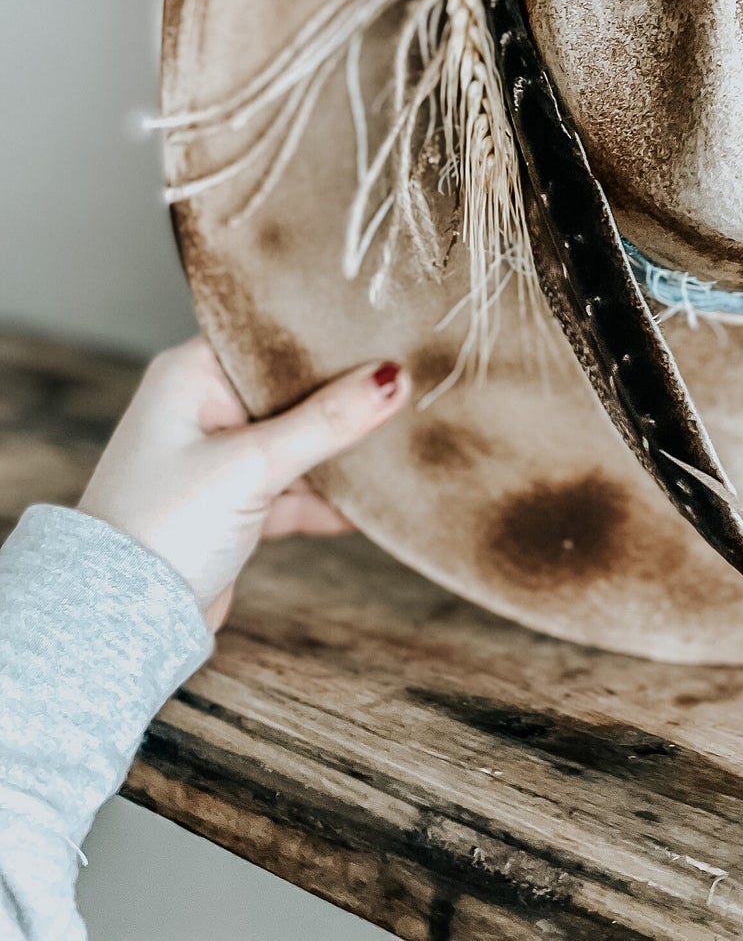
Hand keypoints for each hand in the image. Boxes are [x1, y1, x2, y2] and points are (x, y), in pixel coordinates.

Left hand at [79, 337, 409, 628]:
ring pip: (298, 440)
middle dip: (345, 395)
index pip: (270, 337)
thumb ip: (326, 422)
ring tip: (402, 442)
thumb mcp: (251, 467)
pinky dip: (326, 498)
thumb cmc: (162, 528)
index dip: (327, 334)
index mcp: (191, 375)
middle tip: (409, 383)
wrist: (121, 624)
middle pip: (292, 389)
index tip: (386, 328)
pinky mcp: (233, 503)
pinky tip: (370, 505)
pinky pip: (293, 487)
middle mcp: (203, 407)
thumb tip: (392, 378)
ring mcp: (218, 457)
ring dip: (340, 452)